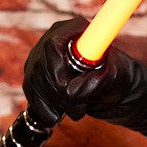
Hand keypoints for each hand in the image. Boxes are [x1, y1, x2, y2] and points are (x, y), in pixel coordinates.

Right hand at [22, 17, 136, 126]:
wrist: (110, 87)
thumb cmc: (116, 75)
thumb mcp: (115, 77)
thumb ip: (99, 80)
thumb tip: (72, 91)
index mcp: (74, 29)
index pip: (53, 46)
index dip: (58, 70)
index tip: (71, 92)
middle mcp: (52, 38)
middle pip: (40, 67)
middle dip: (59, 93)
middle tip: (79, 109)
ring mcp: (40, 56)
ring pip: (34, 81)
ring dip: (54, 103)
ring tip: (77, 112)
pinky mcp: (34, 73)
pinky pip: (30, 91)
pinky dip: (43, 108)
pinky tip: (56, 116)